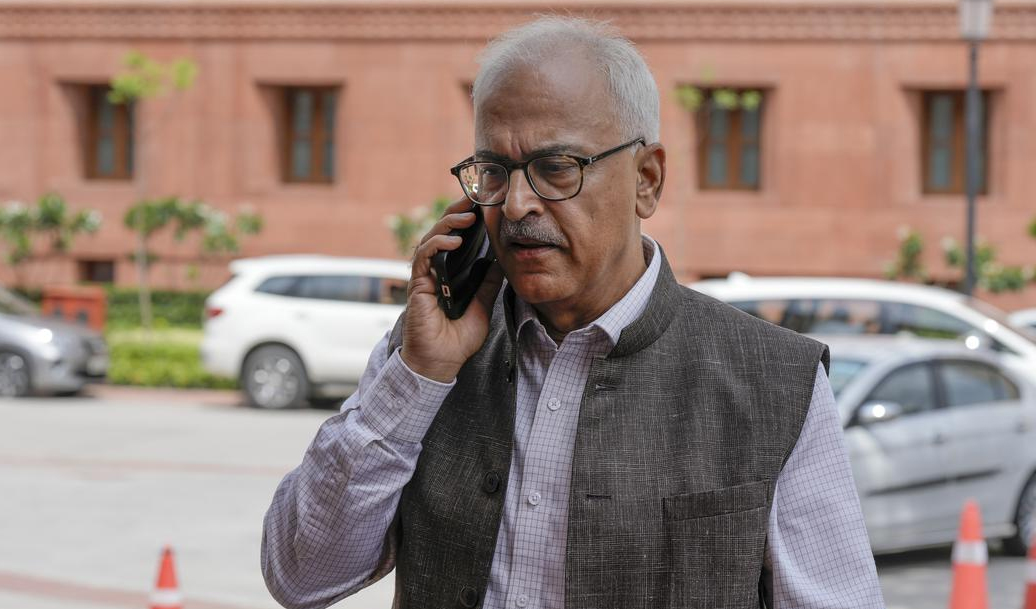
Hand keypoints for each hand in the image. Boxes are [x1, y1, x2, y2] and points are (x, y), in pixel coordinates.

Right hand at [400, 198, 504, 382]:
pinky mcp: (417, 284)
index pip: (457, 239)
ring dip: (448, 224)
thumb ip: (489, 283)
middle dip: (458, 213)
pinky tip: (454, 241)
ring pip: (431, 238)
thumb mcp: (483, 306)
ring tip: (467, 216)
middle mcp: (436, 271)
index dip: (468, 221)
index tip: (484, 205)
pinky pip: (424, 256)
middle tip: (475, 199)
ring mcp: (425, 276)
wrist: (441, 362)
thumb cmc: (458, 339)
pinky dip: (438, 244)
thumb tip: (502, 259)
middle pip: (443, 233)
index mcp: (451, 273)